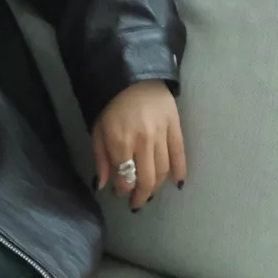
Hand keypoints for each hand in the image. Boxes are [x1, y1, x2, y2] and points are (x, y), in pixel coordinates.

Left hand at [91, 80, 185, 210]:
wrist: (133, 75)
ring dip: (156, 186)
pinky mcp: (176, 126)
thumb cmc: (111, 104)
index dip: (123, 190)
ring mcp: (161, 134)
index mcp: (120, 142)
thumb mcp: (98, 130)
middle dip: (141, 195)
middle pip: (147, 179)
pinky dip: (180, 170)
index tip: (120, 193)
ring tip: (150, 192)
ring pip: (163, 170)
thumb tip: (103, 185)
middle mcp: (143, 142)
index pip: (125, 178)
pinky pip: (179, 153)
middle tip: (136, 202)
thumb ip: (101, 159)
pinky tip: (177, 183)